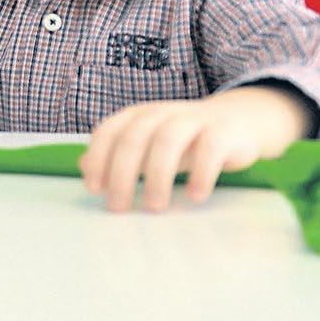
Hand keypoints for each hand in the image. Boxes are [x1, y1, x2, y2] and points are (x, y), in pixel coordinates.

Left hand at [79, 84, 313, 212]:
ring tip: (154, 206)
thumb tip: (82, 167)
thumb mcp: (148, 146)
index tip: (94, 189)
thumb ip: (117, 155)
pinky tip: (195, 196)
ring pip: (167, 140)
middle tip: (119, 207)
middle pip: (134, 138)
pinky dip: (200, 172)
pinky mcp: (223, 130)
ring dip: (157, 175)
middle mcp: (161, 113)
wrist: (238, 123)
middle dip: (122, 174)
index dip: (98, 158)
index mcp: (138, 116)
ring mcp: (192, 119)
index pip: (109, 132)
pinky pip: (210, 148)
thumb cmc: (184, 141)